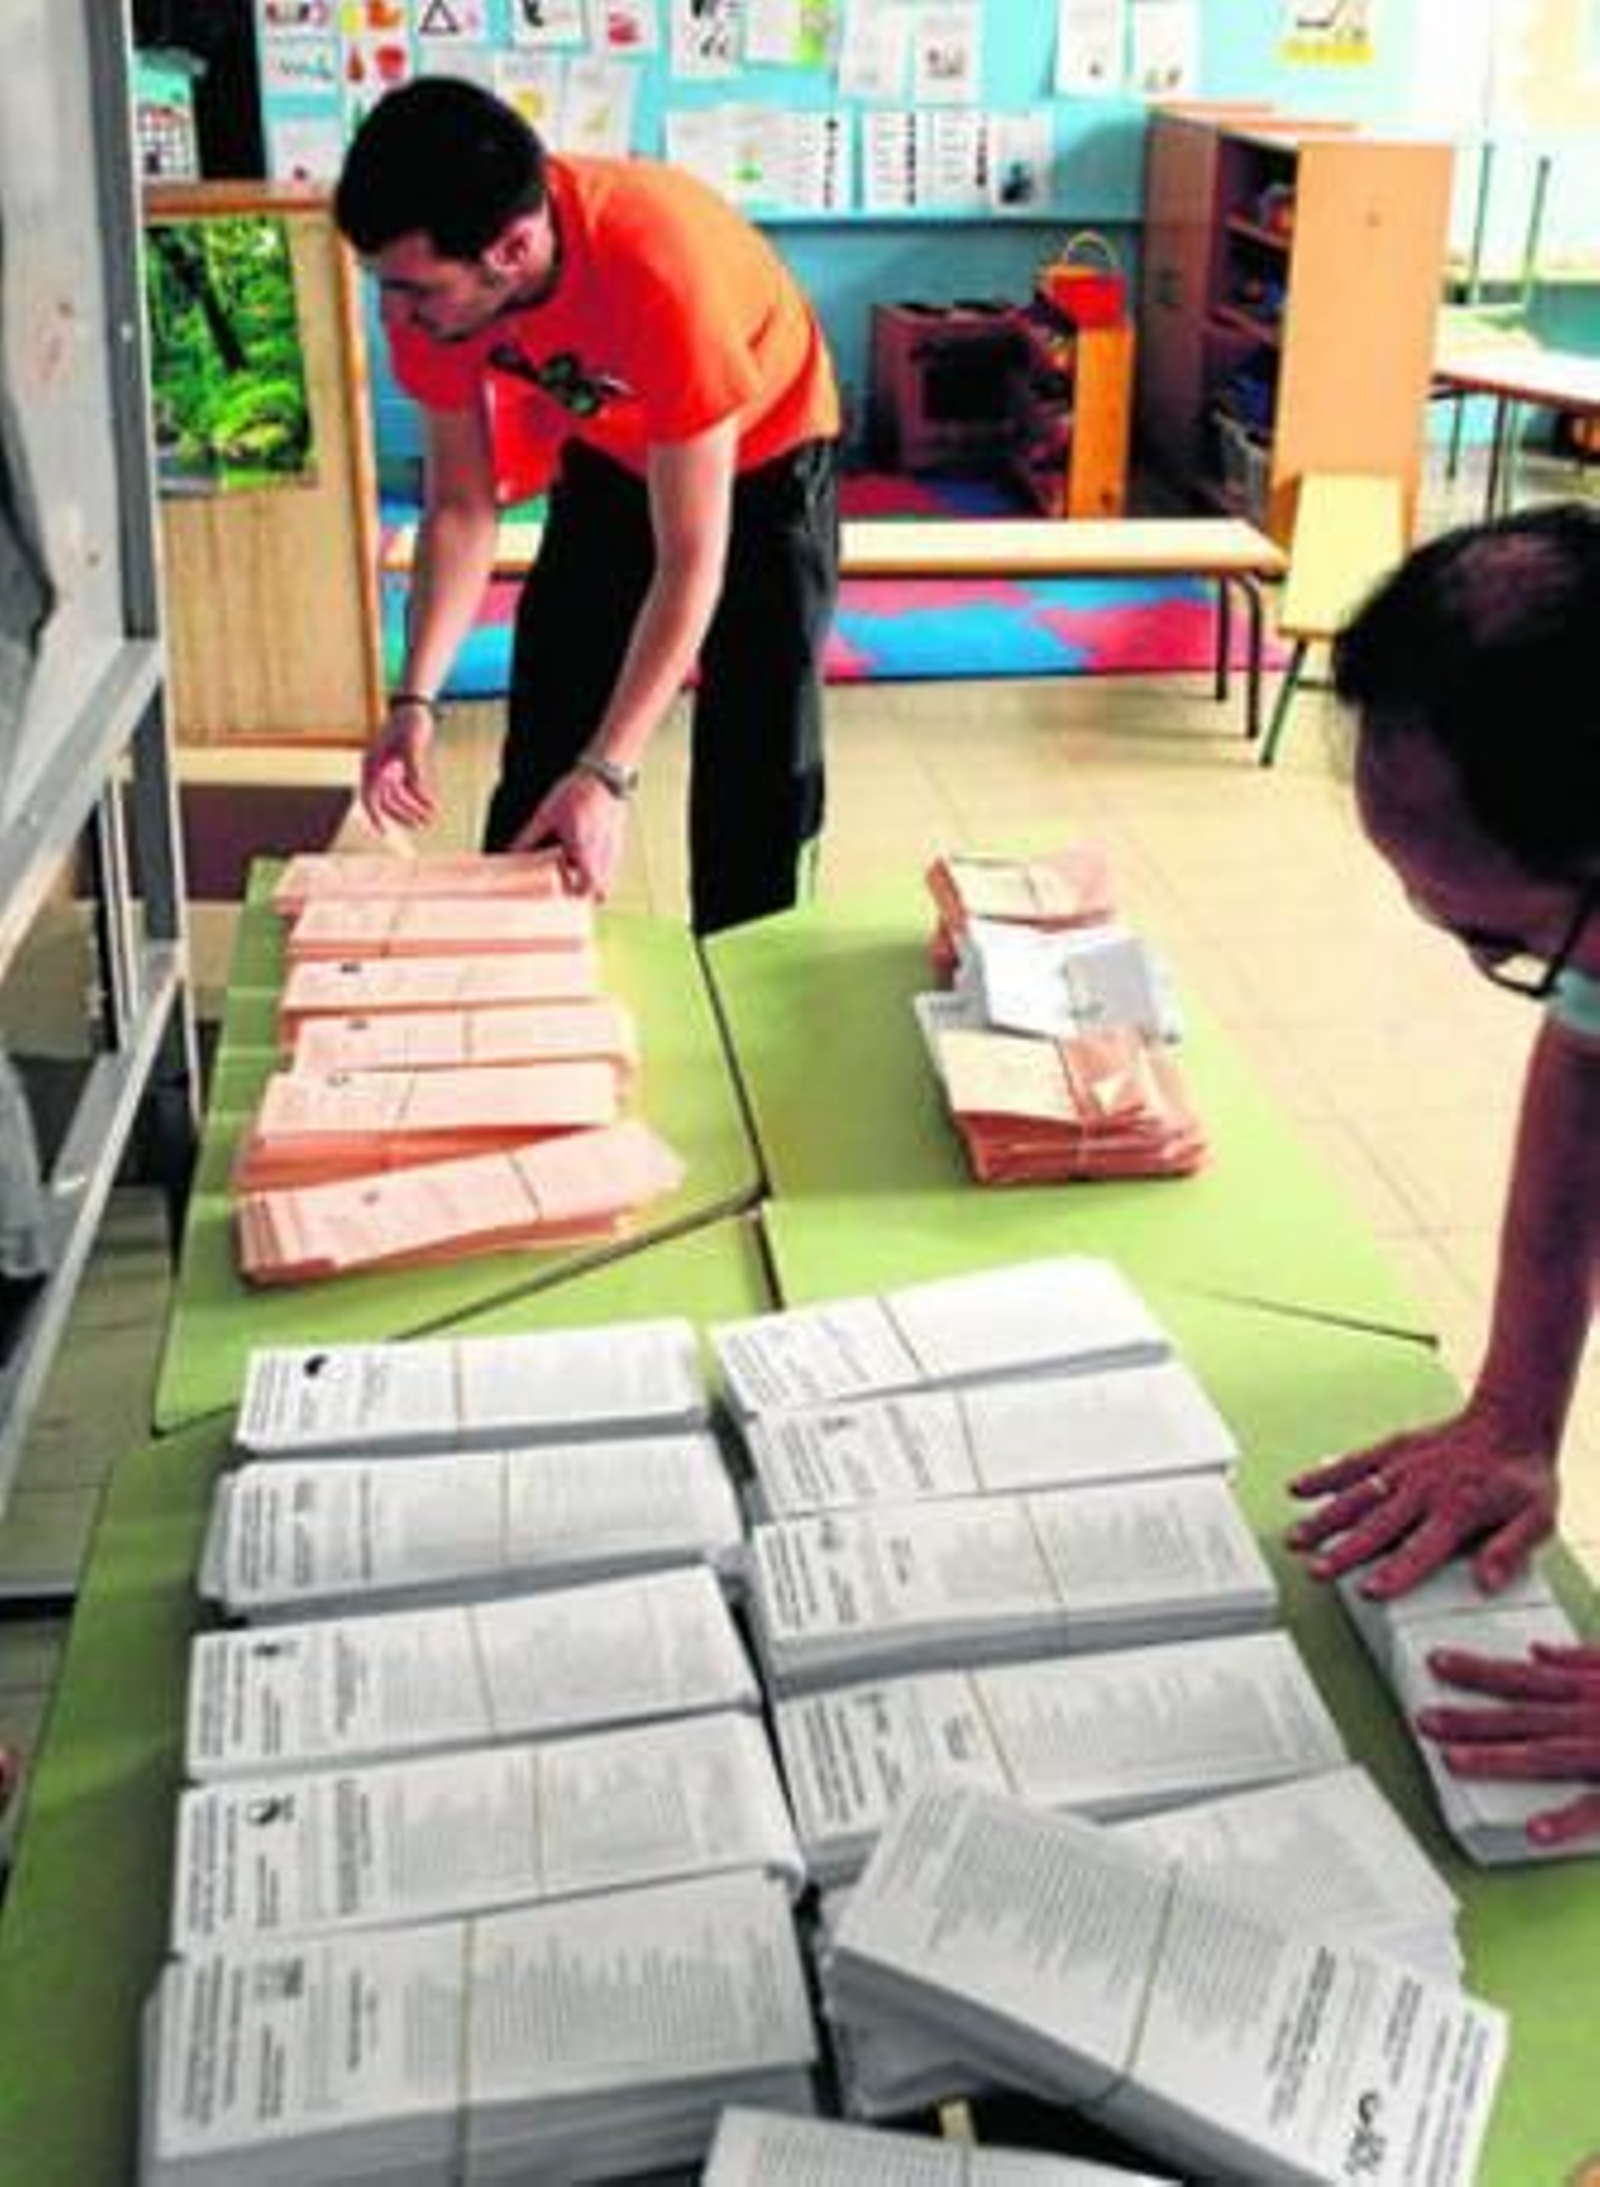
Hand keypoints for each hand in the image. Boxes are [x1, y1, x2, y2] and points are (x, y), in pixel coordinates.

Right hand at [361, 701, 439, 831]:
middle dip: (404, 815)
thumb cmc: (410, 722)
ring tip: (430, 819)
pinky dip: (418, 799)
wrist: (415, 707)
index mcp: (372, 763)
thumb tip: (417, 793)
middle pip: (387, 801)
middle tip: (422, 825)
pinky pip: (407, 790)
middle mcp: (377, 770)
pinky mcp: (399, 769)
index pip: (369, 796)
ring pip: (398, 798)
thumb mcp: (413, 746)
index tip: (383, 833)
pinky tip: (431, 806)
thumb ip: (415, 770)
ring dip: (412, 809)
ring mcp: (387, 770)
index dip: (375, 816)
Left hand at [511, 769, 626, 898]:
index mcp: (584, 851)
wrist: (604, 774)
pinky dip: (599, 864)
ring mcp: (613, 849)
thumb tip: (511, 852)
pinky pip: (610, 863)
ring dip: (592, 877)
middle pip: (602, 891)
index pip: (588, 888)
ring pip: (608, 878)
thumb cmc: (576, 792)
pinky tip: (584, 848)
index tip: (562, 889)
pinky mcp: (617, 840)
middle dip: (586, 891)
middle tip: (569, 880)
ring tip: (575, 862)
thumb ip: (528, 837)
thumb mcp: (546, 814)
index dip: (575, 893)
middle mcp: (602, 855)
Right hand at [1286, 1399, 1557, 1598]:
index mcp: (1459, 1510)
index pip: (1422, 1549)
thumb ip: (1511, 1550)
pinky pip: (1354, 1462)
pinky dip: (1325, 1475)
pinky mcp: (1392, 1448)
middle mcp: (1425, 1489)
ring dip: (1326, 1519)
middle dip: (1346, 1550)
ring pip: (1358, 1495)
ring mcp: (1404, 1467)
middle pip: (1379, 1526)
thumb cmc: (1521, 1476)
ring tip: (1297, 1540)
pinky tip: (1298, 1489)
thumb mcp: (1538, 1518)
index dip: (1396, 1572)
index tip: (1371, 1591)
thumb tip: (1486, 1582)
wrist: (1510, 1422)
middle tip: (1319, 1570)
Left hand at [1417, 1641, 1599, 1848]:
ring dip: (1497, 1759)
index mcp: (1591, 1688)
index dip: (1476, 1669)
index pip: (1523, 1677)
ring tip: (1452, 1763)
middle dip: (1468, 1719)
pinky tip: (1533, 1830)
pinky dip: (1567, 1821)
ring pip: (1545, 1758)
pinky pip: (1596, 1810)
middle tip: (1423, 1719)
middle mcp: (1592, 1717)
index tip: (1436, 1662)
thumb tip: (1538, 1649)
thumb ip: (1584, 1658)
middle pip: (1521, 1718)